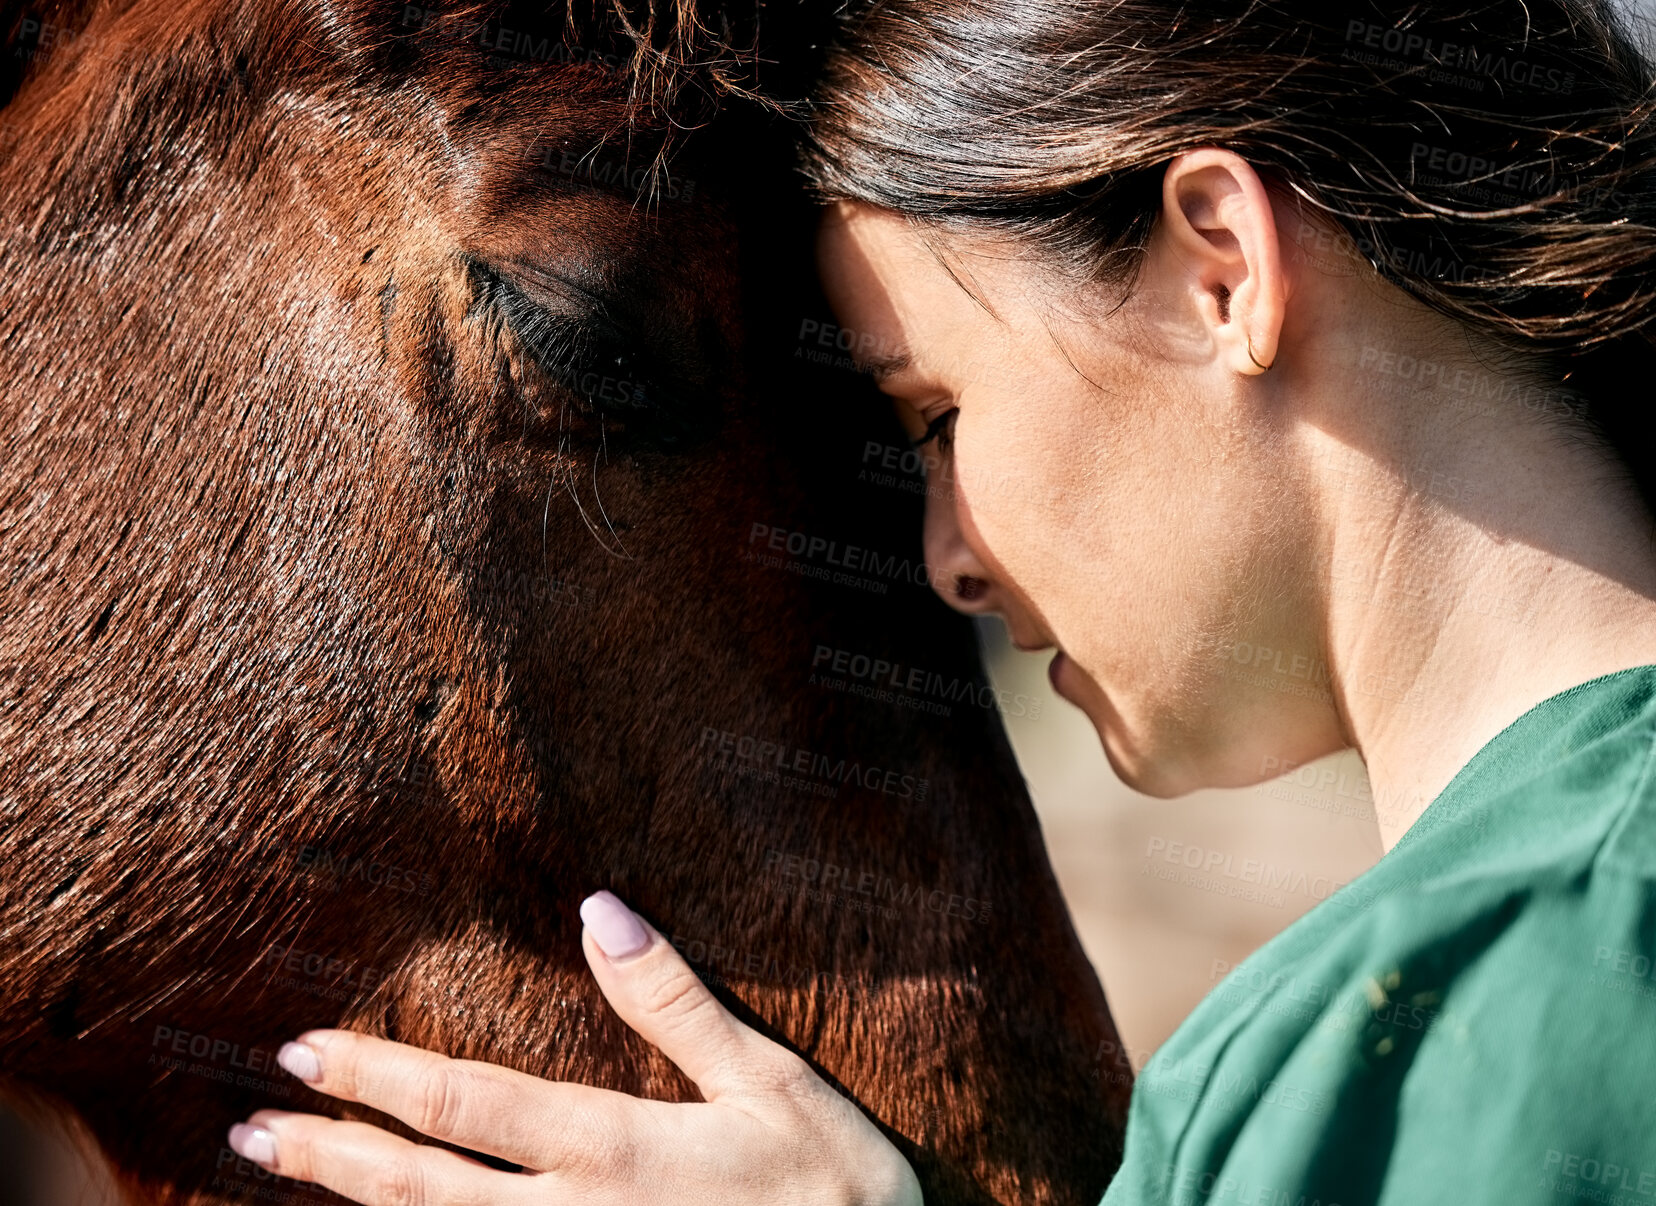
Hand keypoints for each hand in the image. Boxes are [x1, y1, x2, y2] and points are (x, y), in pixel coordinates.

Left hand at [226, 891, 921, 1205]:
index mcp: (615, 1150)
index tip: (306, 1049)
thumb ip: (675, 1002)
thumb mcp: (771, 1081)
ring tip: (289, 1173)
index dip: (377, 1076)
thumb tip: (599, 908)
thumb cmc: (834, 1191)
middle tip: (253, 1125)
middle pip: (421, 1190)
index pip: (467, 1105)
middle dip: (331, 1152)